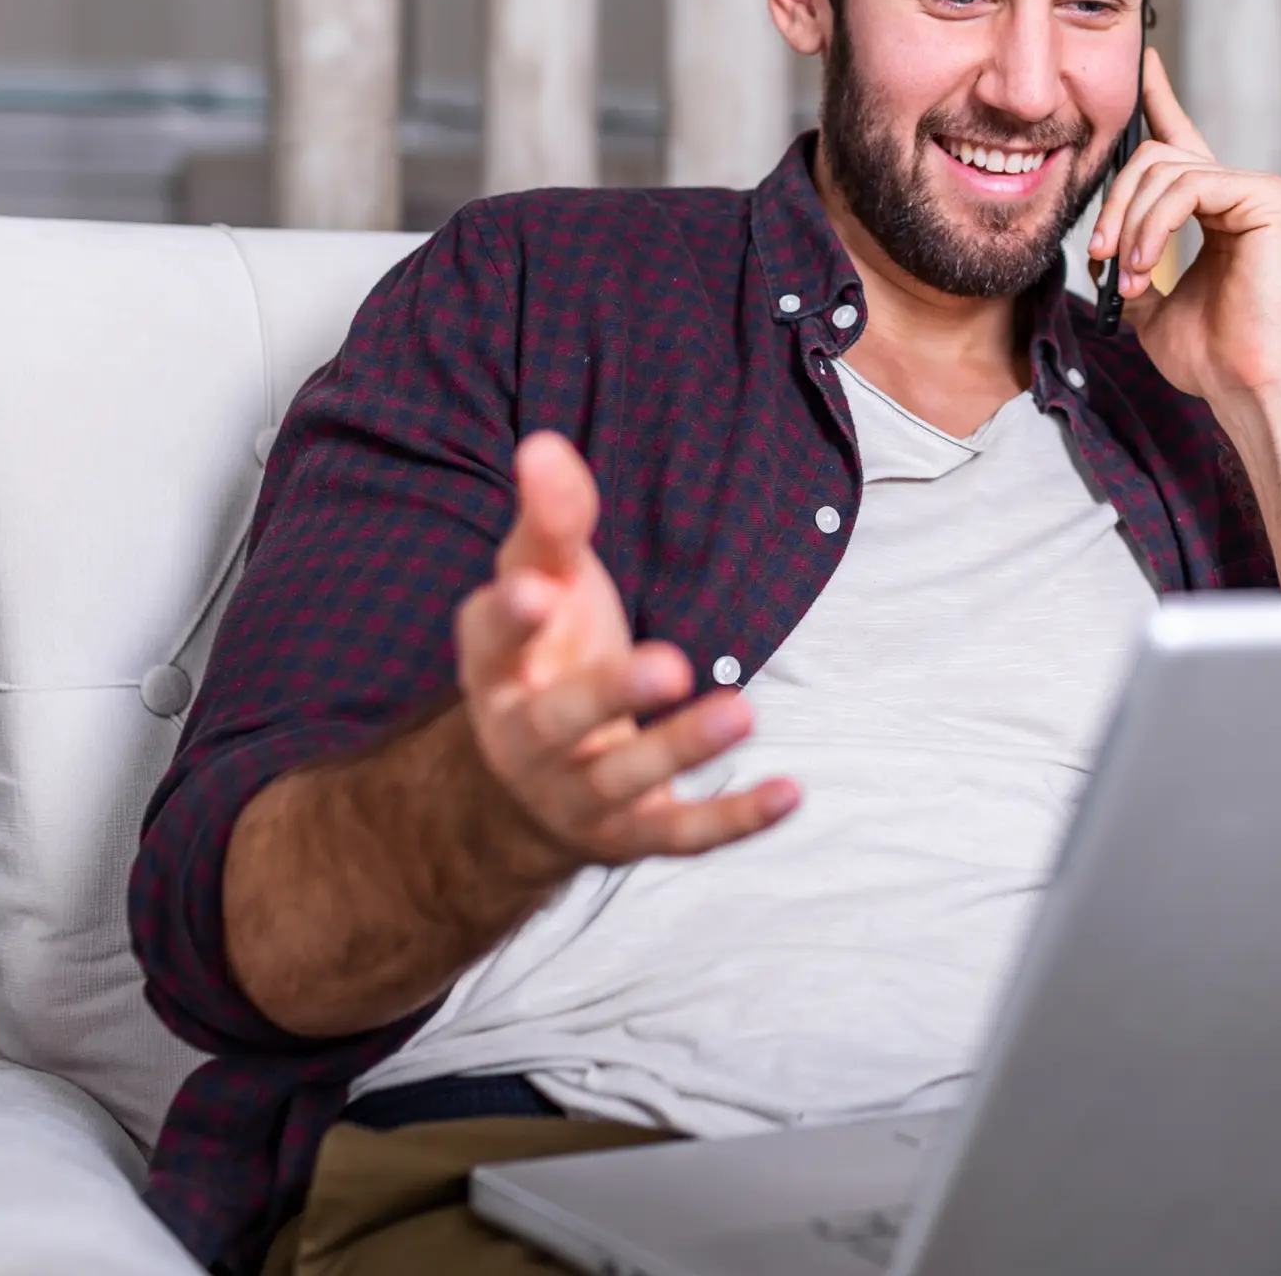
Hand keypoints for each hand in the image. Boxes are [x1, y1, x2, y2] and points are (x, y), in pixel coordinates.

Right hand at [455, 432, 799, 870]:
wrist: (535, 779)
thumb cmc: (548, 651)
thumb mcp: (544, 583)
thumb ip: (551, 521)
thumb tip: (545, 444)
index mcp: (496, 669)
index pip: (490, 641)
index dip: (510, 617)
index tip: (536, 589)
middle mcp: (524, 740)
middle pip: (557, 721)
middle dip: (609, 694)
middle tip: (671, 663)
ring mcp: (578, 795)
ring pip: (623, 779)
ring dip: (682, 749)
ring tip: (744, 711)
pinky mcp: (632, 835)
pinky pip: (681, 836)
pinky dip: (734, 820)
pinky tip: (790, 792)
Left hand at [1087, 50, 1280, 409]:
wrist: (1244, 384)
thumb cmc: (1208, 355)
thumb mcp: (1148, 306)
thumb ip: (1130, 266)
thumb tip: (1098, 252)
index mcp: (1213, 208)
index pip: (1180, 140)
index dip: (1159, 99)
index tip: (1141, 64)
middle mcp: (1237, 190)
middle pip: (1154, 156)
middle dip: (1115, 203)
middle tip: (1102, 255)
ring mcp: (1256, 191)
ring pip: (1165, 170)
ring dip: (1132, 224)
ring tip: (1131, 274)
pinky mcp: (1267, 198)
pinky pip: (1190, 186)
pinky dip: (1156, 225)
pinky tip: (1150, 265)